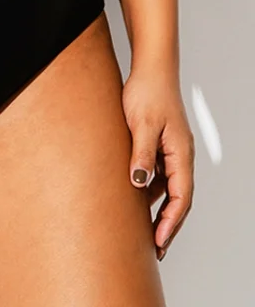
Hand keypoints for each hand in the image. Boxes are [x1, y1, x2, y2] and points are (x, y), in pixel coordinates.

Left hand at [122, 64, 194, 260]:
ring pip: (168, 188)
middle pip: (178, 198)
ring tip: (143, 231)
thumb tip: (139, 184)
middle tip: (155, 249)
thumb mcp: (142, 123)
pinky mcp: (160, 144)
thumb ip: (141, 154)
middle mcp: (180, 155)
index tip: (159, 243)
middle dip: (168, 224)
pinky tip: (134, 198)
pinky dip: (150, 190)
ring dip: (158, 209)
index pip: (181, 197)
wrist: (150, 67)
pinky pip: (158, 174)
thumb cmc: (148, 91)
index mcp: (181, 153)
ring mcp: (171, 150)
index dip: (171, 223)